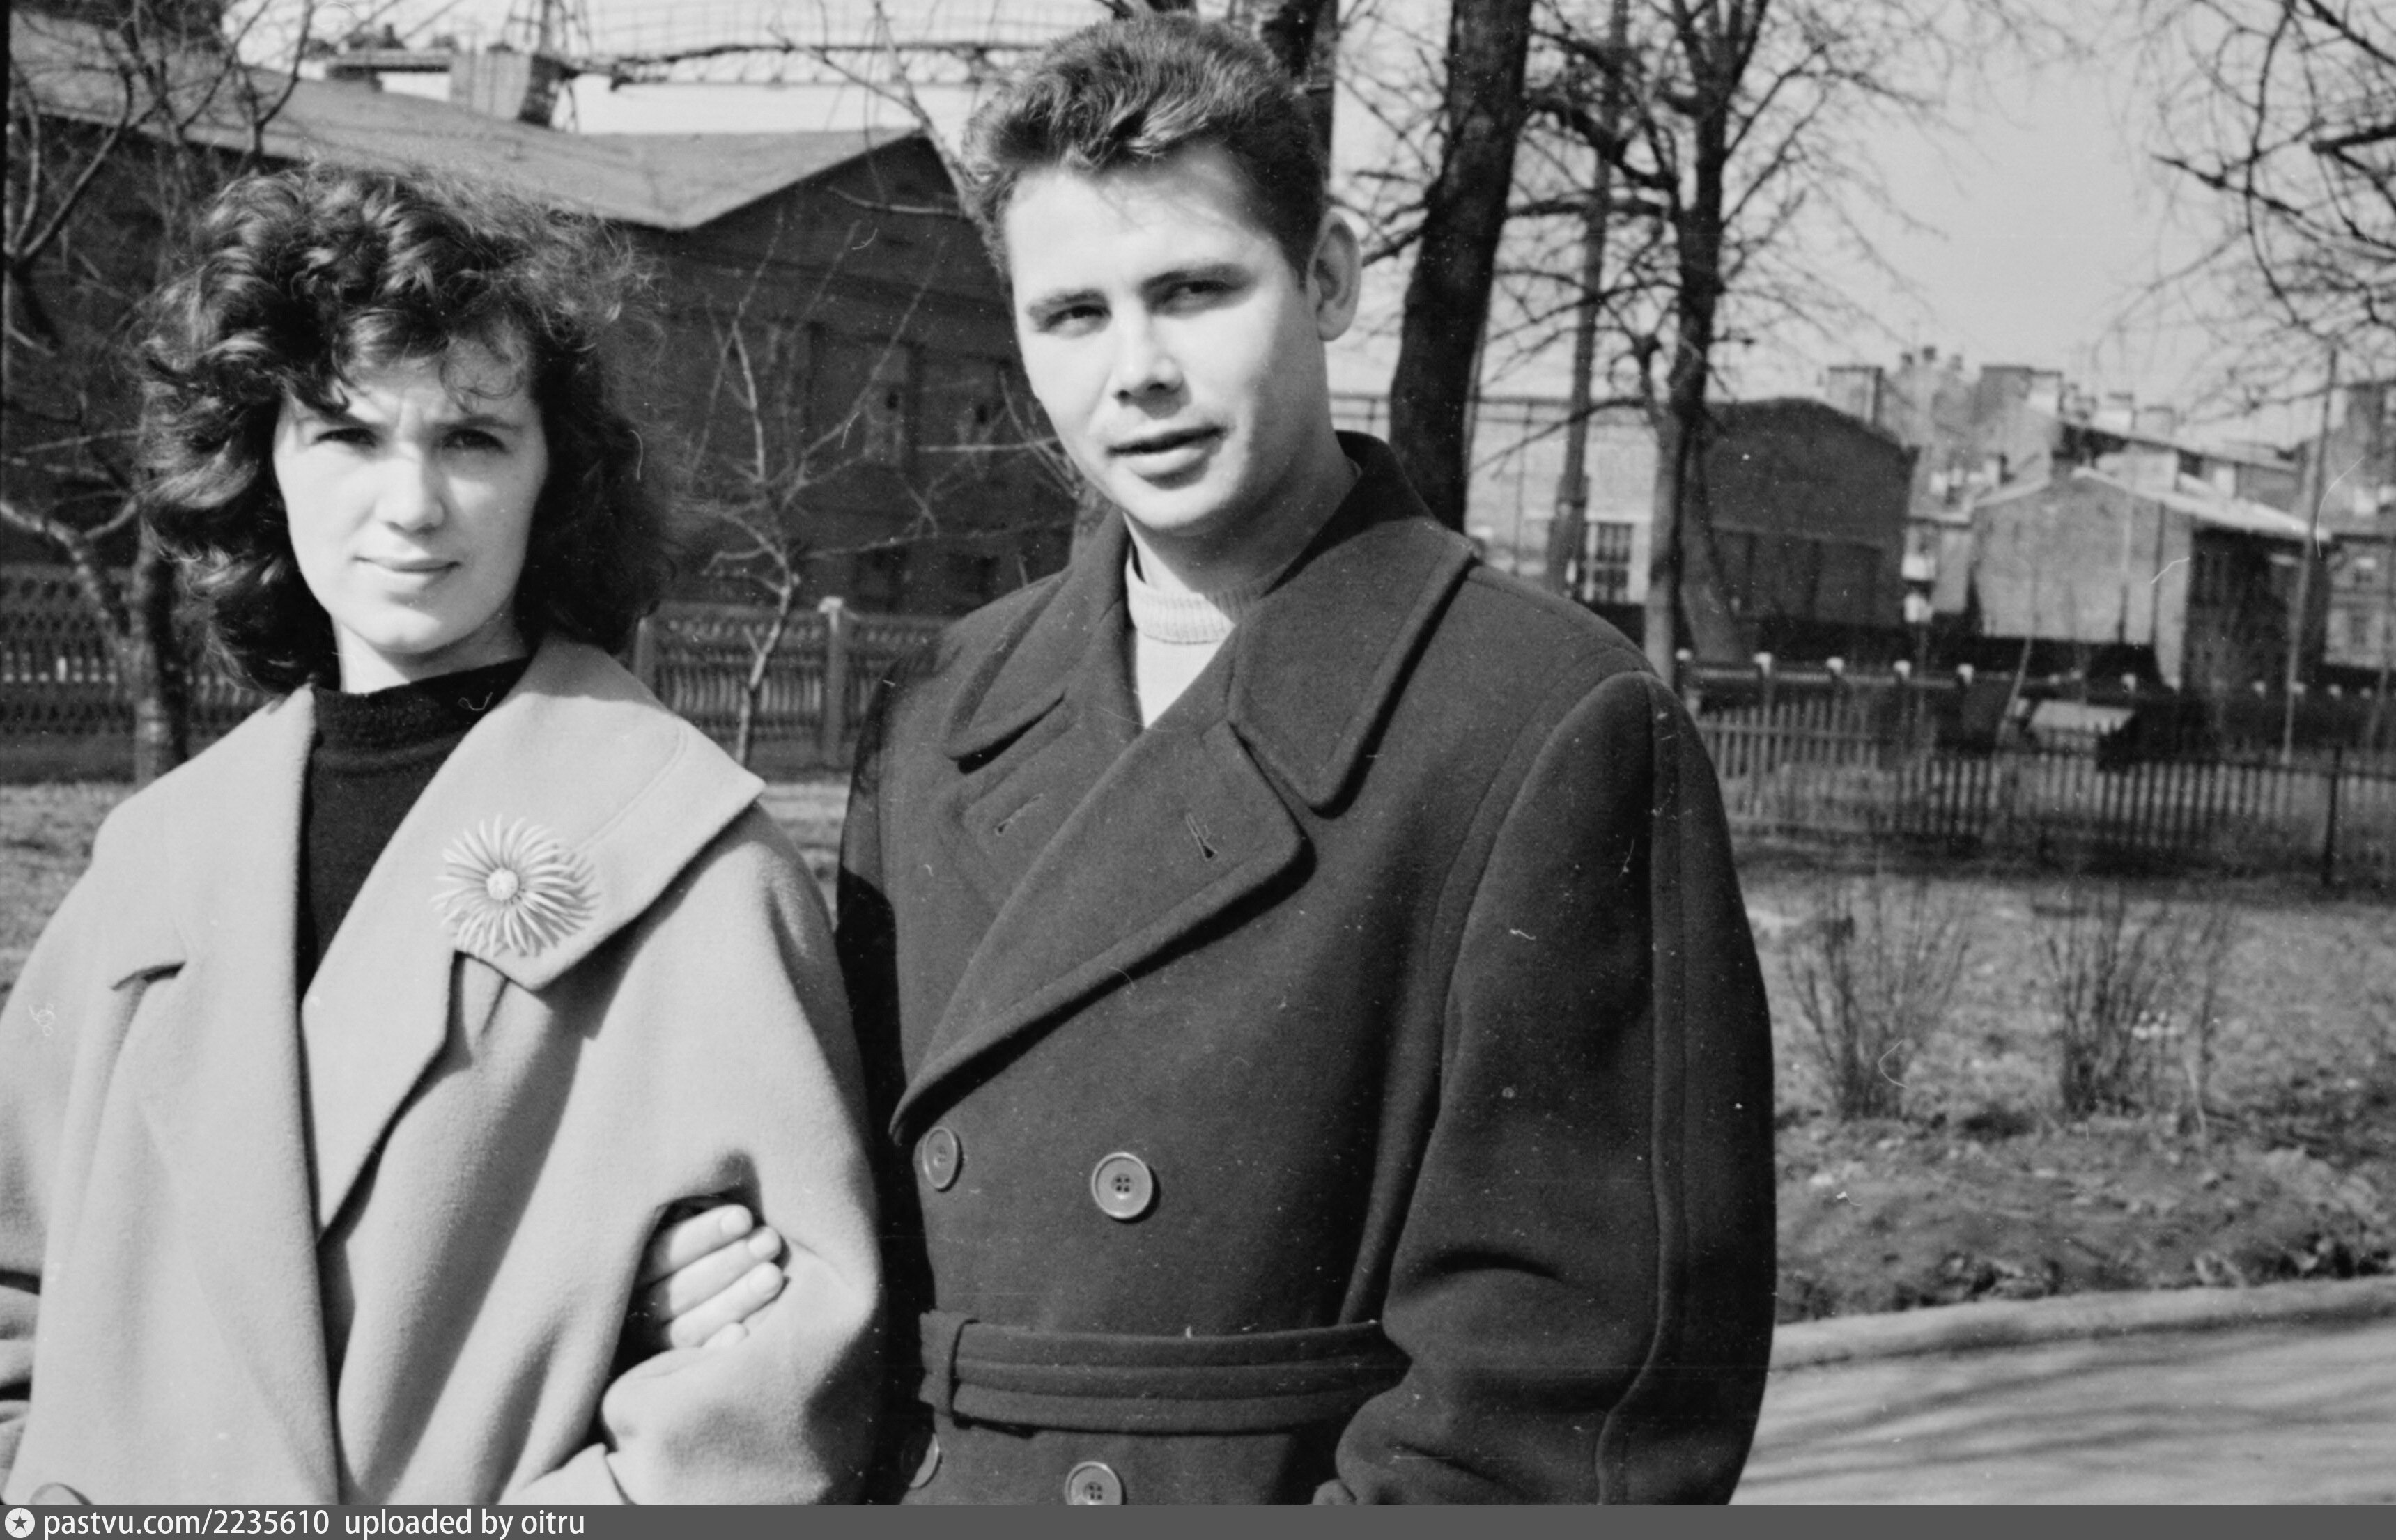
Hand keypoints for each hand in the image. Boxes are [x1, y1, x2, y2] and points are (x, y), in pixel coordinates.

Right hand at [627, 1202, 787, 1356]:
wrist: (701, 1292)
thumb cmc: (705, 1248)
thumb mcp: (685, 1226)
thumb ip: (689, 1214)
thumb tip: (724, 1206)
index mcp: (633, 1269)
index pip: (663, 1252)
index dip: (705, 1234)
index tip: (744, 1217)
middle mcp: (637, 1309)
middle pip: (680, 1289)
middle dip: (730, 1263)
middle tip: (769, 1241)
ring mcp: (655, 1343)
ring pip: (689, 1326)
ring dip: (735, 1300)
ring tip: (774, 1276)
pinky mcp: (674, 1370)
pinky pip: (695, 1362)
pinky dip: (717, 1349)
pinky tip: (743, 1334)